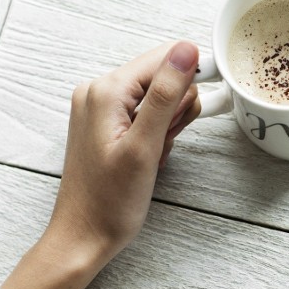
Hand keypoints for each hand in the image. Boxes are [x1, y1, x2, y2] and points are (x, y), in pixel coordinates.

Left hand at [2, 42, 200, 288]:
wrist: (84, 237)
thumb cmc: (110, 202)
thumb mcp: (145, 146)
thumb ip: (166, 94)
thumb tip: (187, 51)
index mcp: (106, 90)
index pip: (165, 58)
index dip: (192, 79)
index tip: (204, 105)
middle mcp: (99, 91)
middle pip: (163, 76)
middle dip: (177, 109)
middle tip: (164, 141)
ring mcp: (101, 107)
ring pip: (158, 96)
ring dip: (168, 124)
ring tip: (155, 152)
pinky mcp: (107, 123)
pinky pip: (146, 113)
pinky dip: (157, 132)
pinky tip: (150, 155)